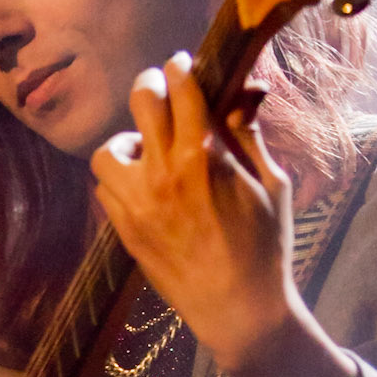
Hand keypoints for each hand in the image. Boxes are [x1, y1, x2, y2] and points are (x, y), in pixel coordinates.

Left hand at [89, 51, 303, 376]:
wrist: (238, 311)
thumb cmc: (265, 248)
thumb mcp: (271, 185)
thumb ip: (249, 135)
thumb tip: (247, 90)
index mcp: (205, 157)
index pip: (183, 89)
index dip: (181, 68)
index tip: (183, 65)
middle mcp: (164, 173)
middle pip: (141, 101)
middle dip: (151, 85)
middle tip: (160, 88)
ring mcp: (138, 203)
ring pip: (109, 149)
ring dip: (127, 142)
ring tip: (146, 152)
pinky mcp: (125, 230)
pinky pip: (104, 189)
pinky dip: (119, 181)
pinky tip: (142, 188)